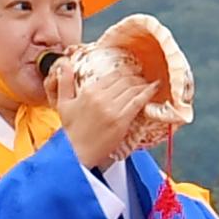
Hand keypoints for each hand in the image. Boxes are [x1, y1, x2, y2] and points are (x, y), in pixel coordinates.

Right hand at [76, 18, 198, 154]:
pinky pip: (138, 102)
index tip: (131, 71)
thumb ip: (64, 82)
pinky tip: (154, 88)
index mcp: (89, 91)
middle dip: (136, 76)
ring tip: (149, 83)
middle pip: (125, 80)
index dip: (125, 71)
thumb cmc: (71, 131)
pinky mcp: (121, 121)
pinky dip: (148, 93)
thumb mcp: (63, 103)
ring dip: (143, 84)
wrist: (76, 154)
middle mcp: (101, 97)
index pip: (113, 74)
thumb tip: (66, 64)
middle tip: (142, 76)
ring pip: (133, 89)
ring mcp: (112, 109)